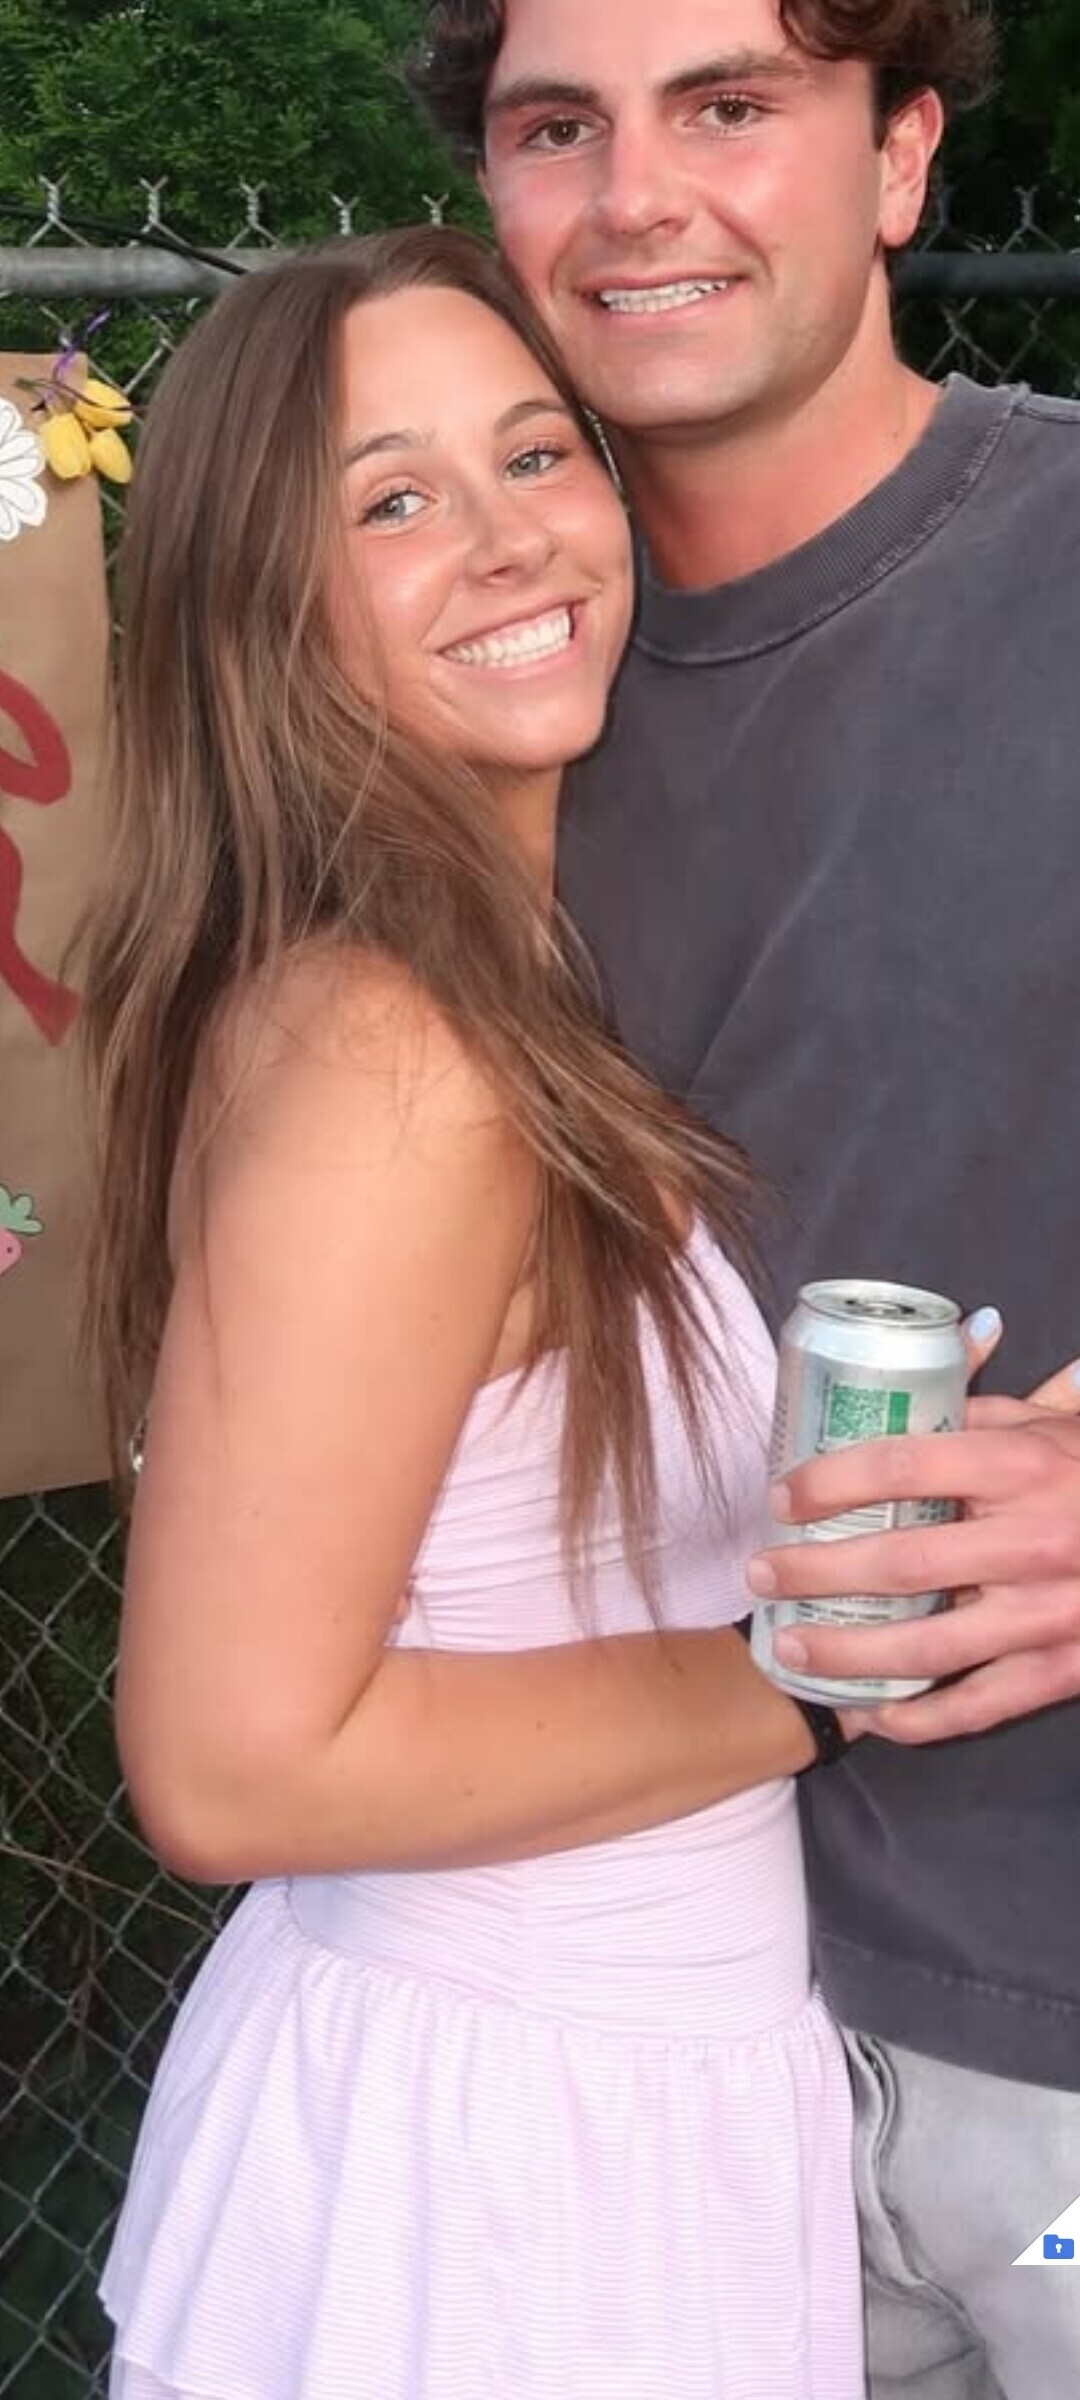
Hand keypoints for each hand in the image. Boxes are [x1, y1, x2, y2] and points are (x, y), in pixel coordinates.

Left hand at [746, 1349, 1079, 1743]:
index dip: (832, 1480)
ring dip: (848, 1652)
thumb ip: (979, 1408)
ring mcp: (1051, 1614)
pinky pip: (979, 1705)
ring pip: (929, 1645)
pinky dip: (920, 1717)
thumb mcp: (1053, 1425)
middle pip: (901, 1562)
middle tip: (761, 1574)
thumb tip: (903, 1377)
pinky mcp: (1064, 1669)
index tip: (782, 1494)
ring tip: (791, 1648)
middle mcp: (1036, 1541)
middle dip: (815, 1572)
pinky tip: (872, 1713)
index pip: (905, 1465)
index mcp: (1024, 1467)